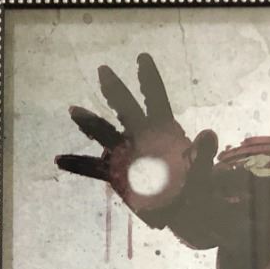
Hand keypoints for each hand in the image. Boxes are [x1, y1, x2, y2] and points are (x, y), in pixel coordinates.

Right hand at [55, 53, 216, 215]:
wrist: (182, 211)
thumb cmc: (194, 186)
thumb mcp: (202, 170)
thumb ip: (202, 154)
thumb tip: (209, 134)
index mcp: (162, 129)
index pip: (156, 99)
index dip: (149, 79)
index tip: (142, 58)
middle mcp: (140, 136)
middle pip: (126, 110)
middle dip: (115, 91)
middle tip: (103, 70)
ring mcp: (125, 154)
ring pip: (105, 134)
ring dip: (90, 123)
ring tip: (74, 110)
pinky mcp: (115, 174)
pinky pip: (92, 168)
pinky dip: (77, 163)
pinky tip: (60, 159)